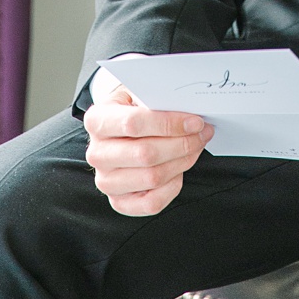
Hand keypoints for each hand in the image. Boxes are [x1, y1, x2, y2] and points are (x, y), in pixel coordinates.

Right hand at [82, 82, 212, 215]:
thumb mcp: (135, 95)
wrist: (117, 134)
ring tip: (194, 148)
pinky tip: (178, 170)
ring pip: (153, 177)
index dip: (169, 124)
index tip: (195, 122)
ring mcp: (106, 181)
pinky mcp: (119, 202)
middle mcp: (97, 153)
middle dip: (182, 144)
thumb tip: (188, 112)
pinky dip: (172, 187)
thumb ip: (156, 100)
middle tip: (202, 134)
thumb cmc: (130, 113)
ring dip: (182, 162)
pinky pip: (152, 202)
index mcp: (96, 121)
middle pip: (146, 154)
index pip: (133, 123)